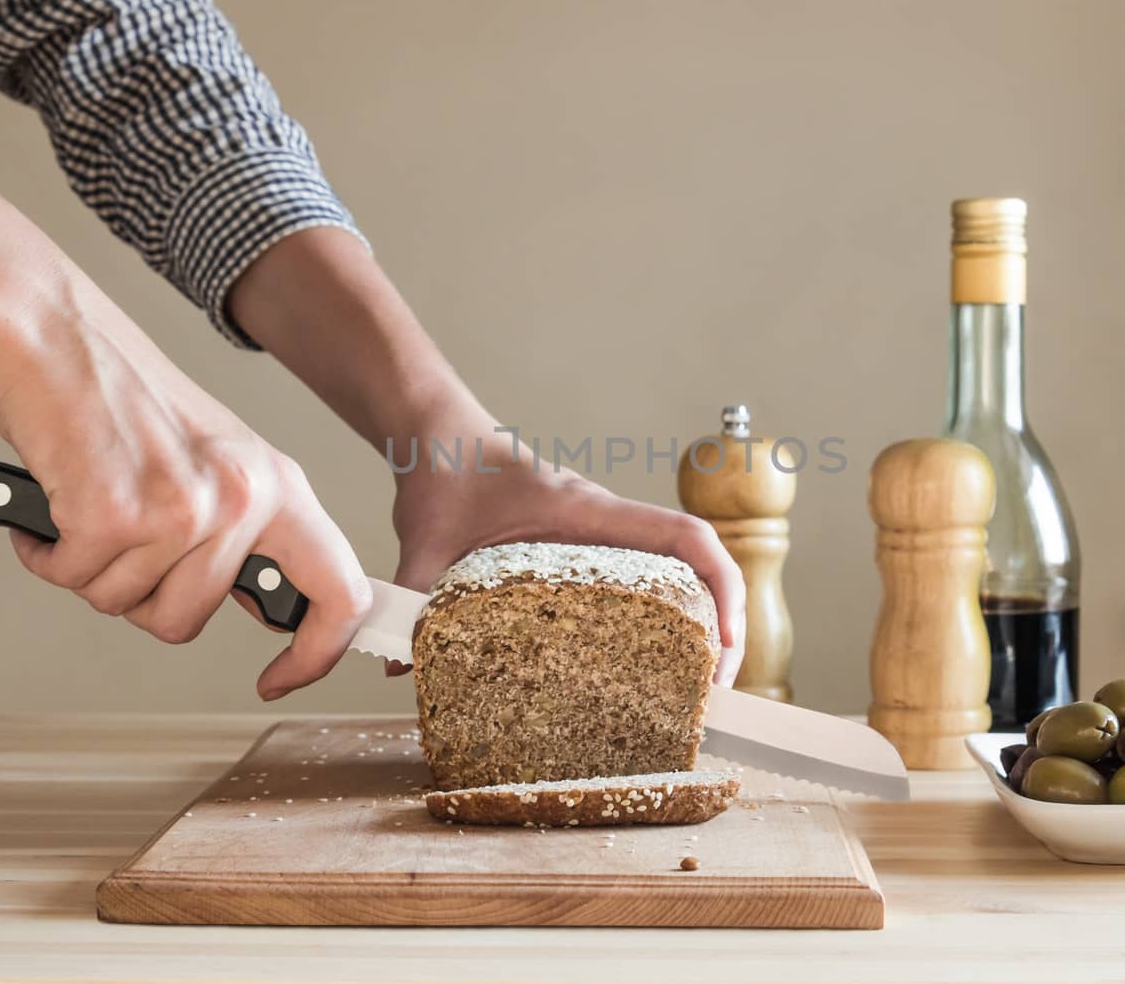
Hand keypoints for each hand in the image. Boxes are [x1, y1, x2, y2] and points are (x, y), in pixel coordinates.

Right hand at [0, 182, 371, 699]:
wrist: (54, 335)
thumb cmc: (124, 399)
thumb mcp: (220, 459)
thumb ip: (248, 530)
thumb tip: (264, 609)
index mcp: (279, 486)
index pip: (338, 590)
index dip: (316, 652)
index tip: (280, 679)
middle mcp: (242, 499)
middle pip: (190, 620)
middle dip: (141, 598)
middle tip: (121, 540)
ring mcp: (183, 509)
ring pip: (126, 605)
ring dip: (92, 570)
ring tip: (90, 505)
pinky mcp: (115, 514)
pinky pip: (72, 578)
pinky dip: (48, 552)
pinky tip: (57, 501)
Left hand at [230, 229, 745, 685]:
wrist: (436, 434)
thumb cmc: (443, 471)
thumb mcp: (425, 539)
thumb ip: (414, 599)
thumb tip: (398, 667)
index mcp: (588, 514)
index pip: (685, 537)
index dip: (721, 586)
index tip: (726, 644)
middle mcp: (607, 525)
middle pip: (698, 566)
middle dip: (721, 624)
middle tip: (714, 691)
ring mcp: (602, 537)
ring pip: (678, 574)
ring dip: (698, 623)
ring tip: (694, 690)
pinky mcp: (585, 549)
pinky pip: (645, 580)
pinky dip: (662, 616)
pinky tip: (644, 665)